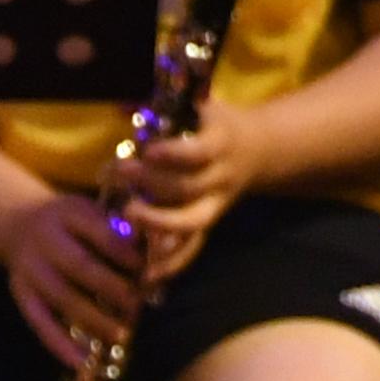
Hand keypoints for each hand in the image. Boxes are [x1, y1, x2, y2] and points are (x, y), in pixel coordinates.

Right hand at [6, 194, 141, 365]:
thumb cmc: (72, 223)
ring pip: (64, 298)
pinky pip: (40, 323)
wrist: (19, 224)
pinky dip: (60, 345)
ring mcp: (30, 269)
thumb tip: (164, 250)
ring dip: (95, 320)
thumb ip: (122, 229)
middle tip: (138, 307)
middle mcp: (45, 239)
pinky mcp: (21, 294)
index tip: (149, 271)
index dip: (127, 255)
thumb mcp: (93, 211)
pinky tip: (82, 362)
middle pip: (81, 266)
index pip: (102, 234)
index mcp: (69, 213)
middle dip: (114, 289)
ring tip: (122, 335)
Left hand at [118, 108, 251, 282]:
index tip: (149, 150)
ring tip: (127, 215)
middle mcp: (221, 177)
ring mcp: (216, 204)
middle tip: (120, 174)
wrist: (259, 149)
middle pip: (188, 188)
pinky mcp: (209, 224)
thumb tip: (122, 105)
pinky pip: (193, 249)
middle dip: (152, 184)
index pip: (199, 152)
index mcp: (221, 143)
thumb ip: (168, 106)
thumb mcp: (204, 106)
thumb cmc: (218, 124)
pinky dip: (171, 264)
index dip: (174, 154)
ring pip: (191, 223)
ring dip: (157, 224)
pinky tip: (147, 275)